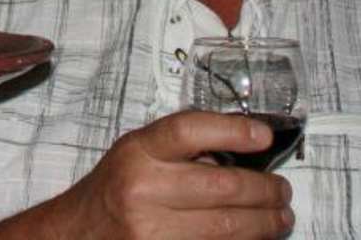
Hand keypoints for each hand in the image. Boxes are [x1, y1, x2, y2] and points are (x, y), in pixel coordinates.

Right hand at [0, 111, 293, 238]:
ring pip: (227, 227)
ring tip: (280, 217)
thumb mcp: (137, 153)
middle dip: (265, 190)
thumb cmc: (114, 189)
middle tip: (282, 191)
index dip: (232, 130)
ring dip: (264, 223)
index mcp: (137, 152)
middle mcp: (143, 189)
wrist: (78, 233)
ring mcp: (152, 230)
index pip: (188, 130)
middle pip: (222, 185)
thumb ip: (180, 148)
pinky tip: (255, 236)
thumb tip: (242, 152)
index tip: (264, 135)